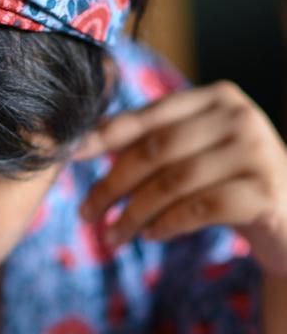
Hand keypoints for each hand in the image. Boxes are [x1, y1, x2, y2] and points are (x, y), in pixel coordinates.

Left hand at [70, 80, 286, 277]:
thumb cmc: (231, 182)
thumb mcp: (195, 153)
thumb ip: (153, 142)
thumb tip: (83, 143)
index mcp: (216, 98)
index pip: (148, 117)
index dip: (103, 136)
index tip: (69, 157)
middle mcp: (239, 116)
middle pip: (155, 151)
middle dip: (112, 185)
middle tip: (86, 214)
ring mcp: (256, 152)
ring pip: (173, 183)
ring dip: (134, 214)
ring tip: (113, 236)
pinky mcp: (265, 192)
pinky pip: (199, 208)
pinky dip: (166, 224)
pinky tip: (151, 235)